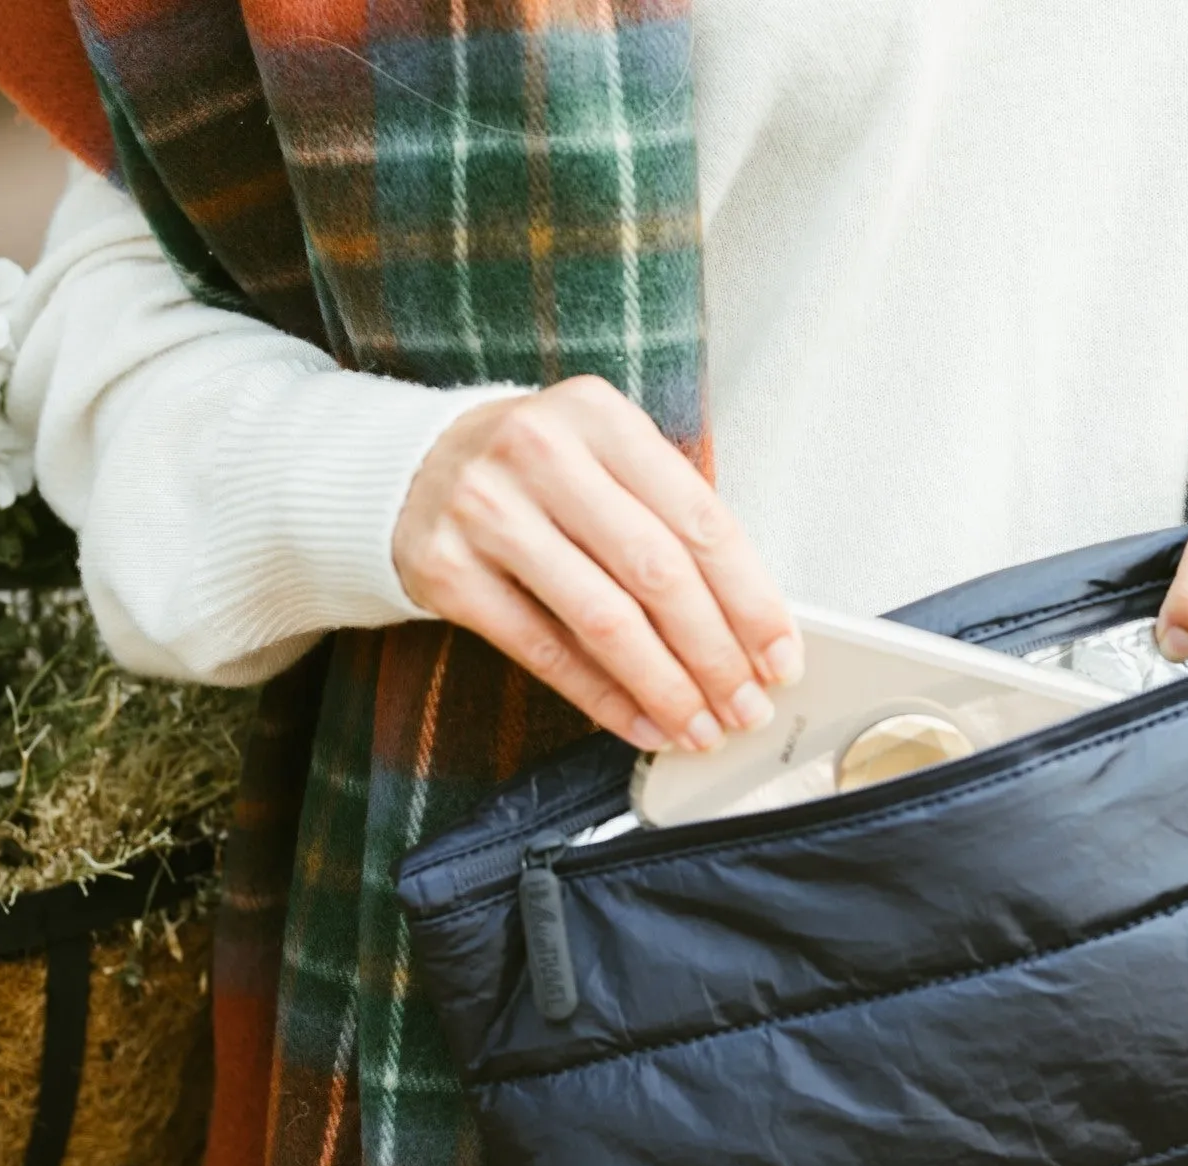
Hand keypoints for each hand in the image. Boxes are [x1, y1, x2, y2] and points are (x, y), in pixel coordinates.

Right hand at [394, 376, 800, 752]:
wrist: (406, 469)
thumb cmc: (537, 474)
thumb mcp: (603, 459)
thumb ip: (668, 519)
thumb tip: (749, 629)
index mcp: (600, 417)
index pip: (698, 518)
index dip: (750, 598)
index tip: (781, 656)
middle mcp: (542, 453)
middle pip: (656, 572)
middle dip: (714, 653)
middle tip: (748, 706)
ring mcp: (487, 510)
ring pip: (602, 618)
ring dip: (664, 686)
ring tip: (702, 727)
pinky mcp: (446, 570)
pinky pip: (543, 649)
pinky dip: (602, 696)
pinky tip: (641, 724)